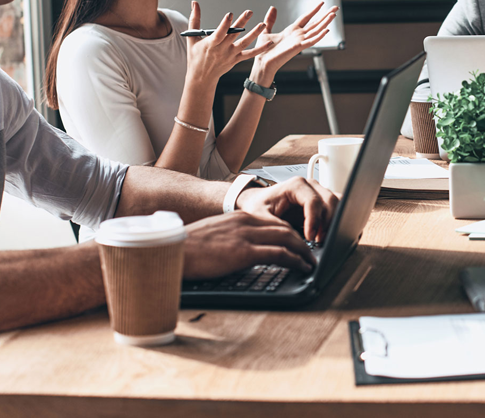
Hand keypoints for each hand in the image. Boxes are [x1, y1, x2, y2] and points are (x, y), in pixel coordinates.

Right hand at [181, 211, 315, 279]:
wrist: (172, 250)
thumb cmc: (188, 248)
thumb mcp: (214, 235)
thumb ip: (232, 237)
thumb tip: (240, 250)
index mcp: (238, 216)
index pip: (273, 221)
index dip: (289, 232)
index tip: (297, 242)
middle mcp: (246, 221)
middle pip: (285, 227)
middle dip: (301, 240)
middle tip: (310, 252)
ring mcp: (246, 235)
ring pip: (288, 238)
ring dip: (304, 251)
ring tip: (311, 261)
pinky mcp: (244, 252)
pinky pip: (279, 254)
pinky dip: (296, 260)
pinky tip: (303, 267)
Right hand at [185, 2, 270, 87]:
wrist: (202, 77)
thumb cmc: (195, 56)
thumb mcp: (192, 38)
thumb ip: (194, 19)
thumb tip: (195, 2)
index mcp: (211, 44)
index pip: (219, 33)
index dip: (224, 24)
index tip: (230, 14)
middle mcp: (222, 49)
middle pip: (233, 34)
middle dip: (242, 22)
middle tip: (249, 11)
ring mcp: (230, 55)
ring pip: (244, 43)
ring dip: (254, 34)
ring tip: (263, 24)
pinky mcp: (236, 60)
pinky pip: (250, 54)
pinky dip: (260, 49)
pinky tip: (269, 43)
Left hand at [236, 177, 339, 242]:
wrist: (258, 202)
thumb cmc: (258, 206)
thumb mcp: (260, 217)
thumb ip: (276, 226)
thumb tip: (292, 240)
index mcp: (296, 185)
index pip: (313, 201)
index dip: (314, 221)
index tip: (310, 238)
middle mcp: (310, 186)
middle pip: (330, 201)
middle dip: (327, 223)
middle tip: (318, 241)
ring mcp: (318, 192)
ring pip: (337, 203)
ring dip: (333, 222)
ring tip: (320, 238)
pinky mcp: (322, 201)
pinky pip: (336, 207)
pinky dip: (334, 220)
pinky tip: (323, 233)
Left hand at [250, 2, 338, 87]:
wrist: (262, 63)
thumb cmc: (263, 51)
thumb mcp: (266, 30)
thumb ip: (270, 20)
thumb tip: (273, 8)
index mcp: (291, 31)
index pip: (306, 18)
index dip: (314, 10)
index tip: (322, 3)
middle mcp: (298, 36)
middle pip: (315, 23)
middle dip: (326, 15)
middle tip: (335, 8)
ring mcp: (299, 41)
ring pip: (316, 30)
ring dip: (325, 22)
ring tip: (333, 15)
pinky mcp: (298, 48)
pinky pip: (311, 41)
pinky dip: (319, 36)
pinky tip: (327, 30)